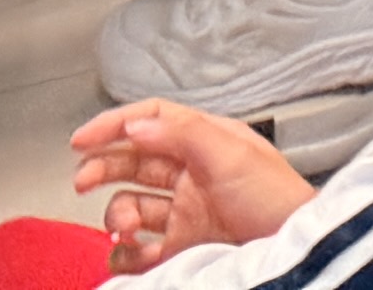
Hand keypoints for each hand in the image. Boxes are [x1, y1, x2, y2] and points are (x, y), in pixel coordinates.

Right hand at [65, 101, 315, 267]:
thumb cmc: (275, 199)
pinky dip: (125, 252)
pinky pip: (137, 249)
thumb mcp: (232, 154)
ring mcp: (185, 212)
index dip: (116, 124)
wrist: (290, 252)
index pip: (154, 121)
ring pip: (130, 206)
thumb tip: (136, 125)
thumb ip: (182, 135)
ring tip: (121, 226)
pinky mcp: (180, 248)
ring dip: (116, 214)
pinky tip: (132, 251)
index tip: (81, 139)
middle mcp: (193, 173)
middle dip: (103, 167)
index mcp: (207, 141)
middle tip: (81, 179)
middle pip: (134, 161)